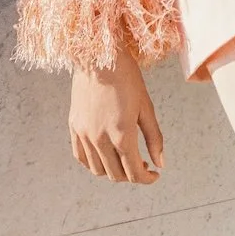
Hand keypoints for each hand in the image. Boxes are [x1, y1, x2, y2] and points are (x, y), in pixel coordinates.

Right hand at [68, 47, 165, 183]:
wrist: (100, 56)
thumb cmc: (127, 78)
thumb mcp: (146, 107)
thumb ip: (154, 138)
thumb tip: (161, 164)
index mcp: (121, 135)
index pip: (134, 173)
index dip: (147, 179)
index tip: (155, 174)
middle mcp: (100, 139)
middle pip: (116, 175)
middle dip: (133, 175)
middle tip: (144, 164)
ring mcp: (84, 134)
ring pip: (98, 170)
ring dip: (114, 172)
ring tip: (125, 159)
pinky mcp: (74, 127)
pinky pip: (81, 157)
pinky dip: (94, 163)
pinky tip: (105, 155)